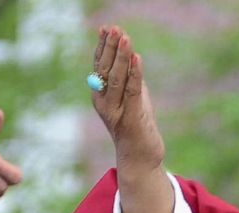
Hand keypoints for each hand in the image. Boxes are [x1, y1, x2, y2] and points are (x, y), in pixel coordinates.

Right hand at [91, 25, 164, 176]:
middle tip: (116, 29)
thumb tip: (130, 57)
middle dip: (111, 47)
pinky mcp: (131, 117)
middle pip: (105, 69)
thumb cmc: (137, 127)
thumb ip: (128, 81)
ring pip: (117, 78)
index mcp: (100, 96)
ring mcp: (116, 110)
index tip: (106, 28)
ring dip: (121, 57)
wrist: (140, 158)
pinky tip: (137, 58)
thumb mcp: (132, 99)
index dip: (102, 46)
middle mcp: (103, 102)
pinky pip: (133, 91)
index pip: (99, 66)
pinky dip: (135, 73)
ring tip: (125, 38)